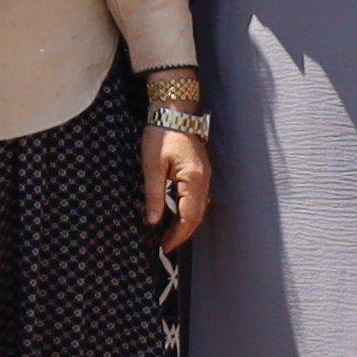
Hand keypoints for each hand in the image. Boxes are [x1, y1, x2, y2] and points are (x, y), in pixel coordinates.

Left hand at [141, 120, 213, 250]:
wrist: (173, 110)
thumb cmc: (161, 134)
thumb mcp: (152, 166)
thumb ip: (154, 195)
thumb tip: (153, 220)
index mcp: (193, 179)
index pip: (189, 217)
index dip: (178, 235)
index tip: (165, 247)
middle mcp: (204, 179)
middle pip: (197, 215)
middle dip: (183, 233)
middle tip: (167, 246)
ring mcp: (205, 175)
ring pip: (199, 208)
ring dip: (187, 224)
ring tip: (171, 236)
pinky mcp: (200, 171)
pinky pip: (197, 198)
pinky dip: (189, 211)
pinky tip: (177, 215)